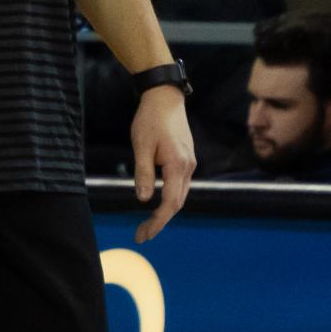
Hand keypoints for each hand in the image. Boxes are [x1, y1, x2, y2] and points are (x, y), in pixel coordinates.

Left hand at [129, 85, 194, 242]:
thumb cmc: (150, 119)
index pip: (170, 203)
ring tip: (146, 224)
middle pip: (177, 203)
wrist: (165, 97)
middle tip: (141, 234)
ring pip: (180, 195)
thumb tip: (144, 199)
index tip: (143, 234)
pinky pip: (180, 184)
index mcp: (178, 165)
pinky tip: (157, 202)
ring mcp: (189, 162)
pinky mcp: (186, 158)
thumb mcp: (141, 146)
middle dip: (160, 221)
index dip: (157, 222)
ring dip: (165, 211)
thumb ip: (143, 173)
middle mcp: (188, 166)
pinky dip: (169, 198)